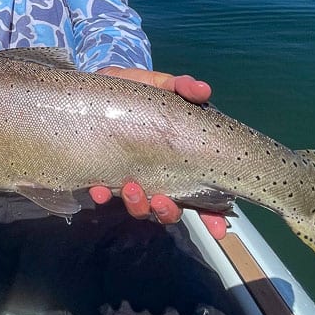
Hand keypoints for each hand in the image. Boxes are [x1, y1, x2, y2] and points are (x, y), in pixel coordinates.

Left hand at [90, 67, 227, 239]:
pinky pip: (104, 195)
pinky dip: (103, 195)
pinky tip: (100, 188)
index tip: (219, 229)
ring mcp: (129, 178)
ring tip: (131, 188)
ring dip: (138, 204)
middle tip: (162, 201)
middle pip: (169, 208)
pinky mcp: (103, 174)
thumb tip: (203, 89)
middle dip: (168, 212)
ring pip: (139, 207)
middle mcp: (155, 174)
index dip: (212, 215)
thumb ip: (181, 87)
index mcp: (176, 160)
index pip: (200, 193)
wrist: (96, 88)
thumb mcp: (158, 85)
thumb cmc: (134, 91)